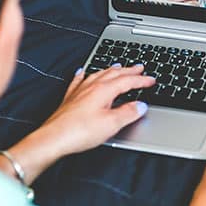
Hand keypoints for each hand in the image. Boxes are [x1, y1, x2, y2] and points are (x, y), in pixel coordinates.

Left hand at [37, 64, 155, 156]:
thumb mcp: (111, 124)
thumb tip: (140, 106)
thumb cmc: (79, 132)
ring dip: (111, 70)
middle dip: (129, 70)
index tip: (151, 80)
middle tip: (139, 67)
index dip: (141, 80)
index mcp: (104, 90)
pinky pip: (79, 80)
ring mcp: (79, 91)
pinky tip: (82, 72)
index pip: (127, 81)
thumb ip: (128, 113)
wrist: (54, 138)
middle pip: (114, 74)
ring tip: (118, 66)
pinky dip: (84, 74)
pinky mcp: (70, 98)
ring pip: (99, 74)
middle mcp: (91, 87)